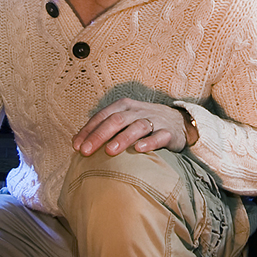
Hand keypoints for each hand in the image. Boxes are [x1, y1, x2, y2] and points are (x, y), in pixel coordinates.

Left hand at [72, 98, 194, 156]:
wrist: (179, 122)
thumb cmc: (144, 123)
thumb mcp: (124, 120)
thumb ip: (103, 128)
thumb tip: (76, 142)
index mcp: (125, 105)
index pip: (103, 115)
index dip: (89, 130)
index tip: (76, 146)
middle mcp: (138, 111)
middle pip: (117, 119)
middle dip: (100, 135)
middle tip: (86, 151)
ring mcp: (154, 120)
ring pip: (137, 126)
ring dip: (123, 138)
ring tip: (110, 151)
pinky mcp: (169, 132)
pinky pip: (159, 136)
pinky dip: (150, 142)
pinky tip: (139, 149)